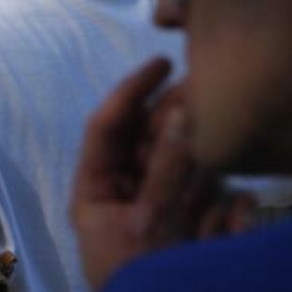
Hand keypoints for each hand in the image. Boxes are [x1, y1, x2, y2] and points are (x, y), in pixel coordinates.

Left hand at [71, 59, 252, 289]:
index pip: (106, 127)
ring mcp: (161, 208)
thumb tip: (180, 116)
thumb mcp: (148, 224)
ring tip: (206, 208)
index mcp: (96, 187)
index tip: (161, 60)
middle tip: (207, 100)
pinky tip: (235, 225)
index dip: (131, 90)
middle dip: (178, 126)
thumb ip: (166, 170)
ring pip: (187, 168)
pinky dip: (227, 213)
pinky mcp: (194, 227)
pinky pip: (215, 204)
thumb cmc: (138, 279)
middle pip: (151, 141)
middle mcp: (126, 191)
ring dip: (205, 175)